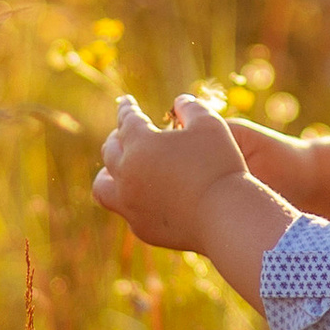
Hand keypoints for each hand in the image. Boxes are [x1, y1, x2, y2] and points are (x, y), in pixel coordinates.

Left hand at [93, 92, 249, 251]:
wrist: (226, 217)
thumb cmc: (219, 165)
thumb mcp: (210, 124)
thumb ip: (191, 107)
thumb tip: (180, 101)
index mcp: (140, 144)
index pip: (126, 120)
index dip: (127, 107)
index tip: (126, 101)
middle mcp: (127, 174)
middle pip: (110, 150)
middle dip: (118, 137)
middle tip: (126, 133)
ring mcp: (131, 205)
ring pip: (103, 186)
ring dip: (108, 173)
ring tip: (118, 169)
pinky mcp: (142, 228)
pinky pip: (126, 210)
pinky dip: (130, 198)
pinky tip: (143, 195)